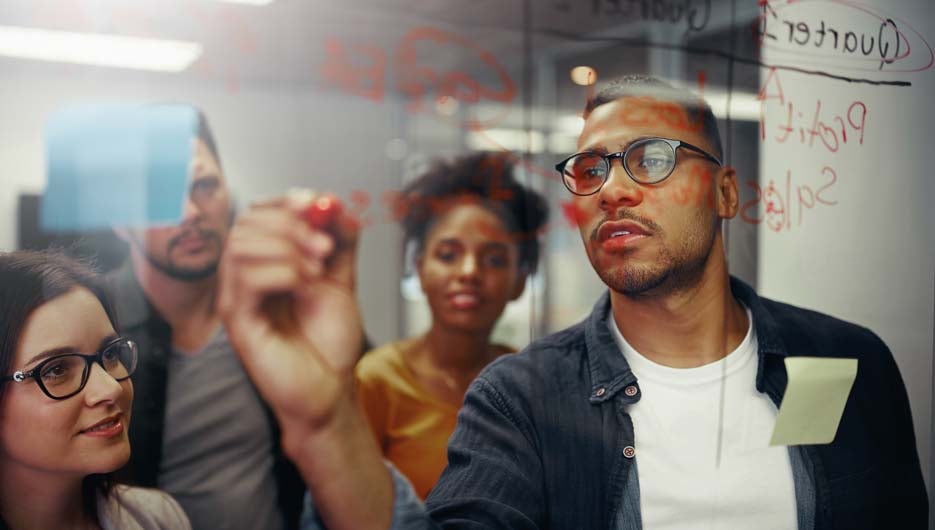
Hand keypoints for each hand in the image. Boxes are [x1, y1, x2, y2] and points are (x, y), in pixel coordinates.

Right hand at [218, 190, 363, 437]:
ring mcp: (237, 298)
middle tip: (326, 244)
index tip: (314, 202)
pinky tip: (306, 285)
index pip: (257, 213)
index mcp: (266, 261)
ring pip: (240, 247)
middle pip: (246, 224)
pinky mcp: (238, 322)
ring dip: (287, 248)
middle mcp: (245, 276)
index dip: (283, 201)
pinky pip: (246, 279)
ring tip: (318, 270)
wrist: (331, 389)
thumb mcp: (342, 280)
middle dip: (291, 224)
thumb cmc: (328, 342)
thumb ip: (341, 242)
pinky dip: (282, 272)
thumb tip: (336, 205)